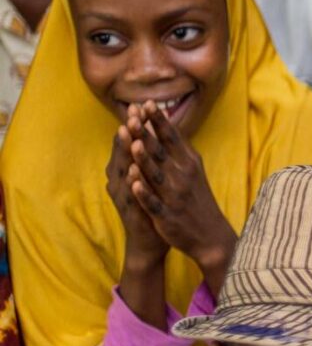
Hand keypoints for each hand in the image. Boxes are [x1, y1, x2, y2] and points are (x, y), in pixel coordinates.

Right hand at [106, 107, 167, 266]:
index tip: (141, 104)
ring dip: (125, 155)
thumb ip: (151, 158)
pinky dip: (132, 184)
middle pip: (123, 154)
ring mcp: (126, 197)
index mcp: (128, 171)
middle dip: (127, 134)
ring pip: (123, 173)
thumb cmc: (153, 204)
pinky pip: (131, 196)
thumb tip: (156, 133)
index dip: (136, 126)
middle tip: (131, 113)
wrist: (151, 241)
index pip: (130, 144)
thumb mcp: (152, 179)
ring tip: (127, 137)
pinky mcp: (132, 212)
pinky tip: (133, 173)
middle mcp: (122, 181)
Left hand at [128, 102, 235, 276]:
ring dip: (145, 160)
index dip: (159, 121)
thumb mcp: (194, 171)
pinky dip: (144, 193)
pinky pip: (154, 203)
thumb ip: (178, 150)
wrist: (211, 235)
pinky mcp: (168, 216)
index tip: (147, 103)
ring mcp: (175, 197)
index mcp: (189, 164)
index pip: (172, 138)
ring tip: (134, 145)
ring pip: (157, 176)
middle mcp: (183, 177)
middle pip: (161, 152)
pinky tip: (134, 183)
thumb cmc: (197, 199)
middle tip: (134, 116)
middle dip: (147, 134)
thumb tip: (165, 125)